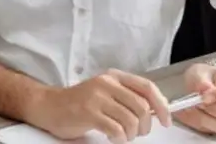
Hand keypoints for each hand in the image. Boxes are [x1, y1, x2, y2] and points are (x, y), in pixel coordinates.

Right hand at [28, 69, 171, 143]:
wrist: (49, 106)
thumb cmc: (79, 103)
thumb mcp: (105, 93)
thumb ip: (126, 97)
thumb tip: (155, 111)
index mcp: (113, 77)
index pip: (147, 87)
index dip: (161, 105)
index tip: (166, 120)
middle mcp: (106, 83)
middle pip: (141, 106)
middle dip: (145, 125)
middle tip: (138, 133)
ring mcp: (96, 97)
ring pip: (130, 120)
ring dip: (131, 134)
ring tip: (122, 136)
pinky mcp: (88, 112)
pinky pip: (116, 129)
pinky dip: (119, 138)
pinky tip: (113, 137)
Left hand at [174, 62, 215, 136]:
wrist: (200, 86)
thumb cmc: (204, 77)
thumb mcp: (200, 72)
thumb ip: (201, 80)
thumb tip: (205, 90)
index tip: (203, 96)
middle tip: (197, 103)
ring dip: (205, 119)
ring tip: (190, 108)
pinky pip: (214, 132)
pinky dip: (198, 124)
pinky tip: (187, 114)